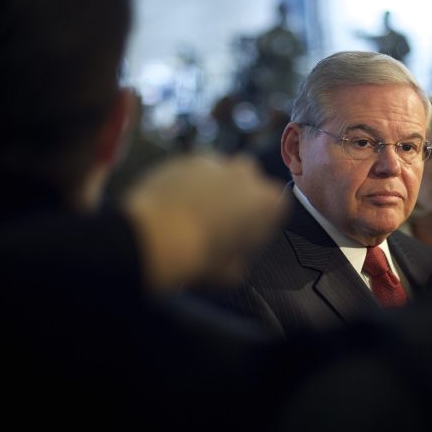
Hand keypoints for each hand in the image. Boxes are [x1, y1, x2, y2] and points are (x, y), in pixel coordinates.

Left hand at [123, 151, 286, 291]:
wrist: (154, 237)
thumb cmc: (199, 258)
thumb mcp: (231, 273)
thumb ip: (242, 258)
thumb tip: (235, 257)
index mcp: (265, 202)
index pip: (276, 205)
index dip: (262, 219)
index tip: (248, 233)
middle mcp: (245, 174)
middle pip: (250, 179)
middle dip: (240, 194)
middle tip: (222, 219)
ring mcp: (214, 161)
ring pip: (222, 171)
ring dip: (215, 186)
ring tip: (195, 210)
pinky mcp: (184, 157)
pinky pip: (194, 169)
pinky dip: (189, 181)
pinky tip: (176, 202)